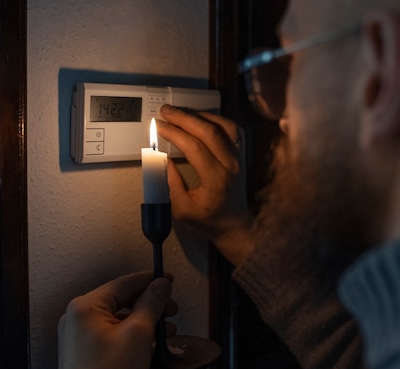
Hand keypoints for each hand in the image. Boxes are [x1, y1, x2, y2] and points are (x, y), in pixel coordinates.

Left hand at [57, 271, 173, 368]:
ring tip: (164, 330)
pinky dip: (131, 335)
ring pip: (118, 318)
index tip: (166, 279)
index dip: (151, 280)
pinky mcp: (83, 352)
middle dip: (150, 304)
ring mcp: (78, 337)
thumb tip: (159, 286)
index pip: (124, 283)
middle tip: (170, 308)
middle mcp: (77, 319)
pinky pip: (111, 334)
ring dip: (143, 321)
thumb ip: (151, 304)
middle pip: (121, 300)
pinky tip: (147, 344)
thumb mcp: (139, 334)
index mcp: (85, 307)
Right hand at [158, 104, 253, 264]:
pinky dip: (216, 119)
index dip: (174, 133)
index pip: (194, 147)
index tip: (158, 126)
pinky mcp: (240, 155)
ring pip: (223, 126)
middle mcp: (230, 165)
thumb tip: (160, 158)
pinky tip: (201, 118)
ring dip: (200, 115)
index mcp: (216, 179)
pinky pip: (233, 129)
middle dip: (184, 117)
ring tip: (181, 113)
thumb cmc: (208, 219)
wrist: (234, 225)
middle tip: (165, 111)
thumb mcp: (181, 208)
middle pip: (209, 131)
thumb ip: (169, 183)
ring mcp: (238, 158)